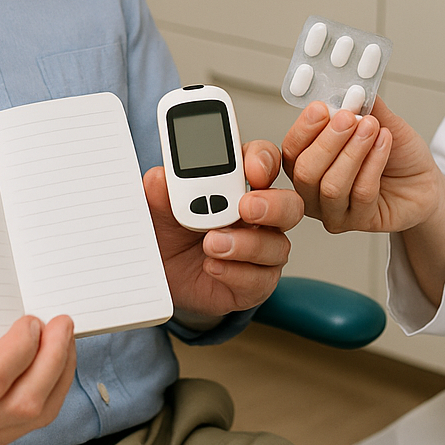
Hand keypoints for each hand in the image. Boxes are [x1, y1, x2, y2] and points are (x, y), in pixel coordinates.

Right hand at [0, 307, 76, 444]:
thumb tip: (19, 276)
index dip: (21, 349)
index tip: (34, 318)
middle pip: (20, 402)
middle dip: (54, 359)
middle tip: (62, 323)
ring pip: (34, 415)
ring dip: (60, 372)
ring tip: (63, 338)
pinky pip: (32, 421)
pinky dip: (53, 388)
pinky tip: (54, 361)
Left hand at [144, 139, 304, 326]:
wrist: (160, 275)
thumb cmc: (168, 232)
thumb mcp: (156, 208)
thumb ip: (158, 190)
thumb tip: (160, 178)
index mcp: (238, 184)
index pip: (264, 162)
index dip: (263, 161)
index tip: (252, 169)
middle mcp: (258, 215)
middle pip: (288, 204)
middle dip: (272, 204)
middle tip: (245, 207)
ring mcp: (260, 250)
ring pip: (277, 245)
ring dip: (246, 244)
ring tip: (212, 244)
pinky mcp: (253, 284)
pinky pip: (260, 280)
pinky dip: (235, 273)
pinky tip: (212, 266)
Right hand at [281, 97, 444, 233]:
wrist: (423, 181)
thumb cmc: (396, 154)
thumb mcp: (379, 121)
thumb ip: (362, 106)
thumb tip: (349, 86)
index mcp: (307, 161)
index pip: (292, 149)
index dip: (303, 129)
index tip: (321, 107)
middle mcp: (313, 190)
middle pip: (306, 171)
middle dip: (328, 141)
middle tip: (349, 117)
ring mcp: (333, 211)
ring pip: (332, 185)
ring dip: (354, 152)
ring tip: (372, 127)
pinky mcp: (358, 222)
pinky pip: (361, 194)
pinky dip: (374, 163)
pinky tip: (384, 143)